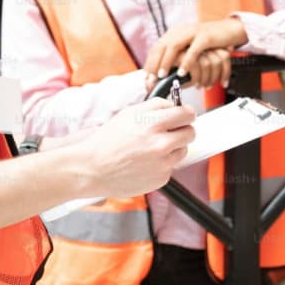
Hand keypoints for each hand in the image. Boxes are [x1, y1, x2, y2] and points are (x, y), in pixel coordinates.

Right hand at [80, 98, 194, 198]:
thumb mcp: (130, 113)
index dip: (187, 113)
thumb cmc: (108, 140)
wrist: (94, 168)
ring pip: (183, 150)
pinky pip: (171, 166)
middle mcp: (161, 144)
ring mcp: (163, 163)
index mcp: (153, 124)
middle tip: (170, 131)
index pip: (188, 114)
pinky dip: (163, 163)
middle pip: (191, 132)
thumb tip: (174, 105)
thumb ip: (156, 106)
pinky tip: (146, 161)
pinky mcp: (162, 178)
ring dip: (173, 147)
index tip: (184, 114)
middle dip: (182, 130)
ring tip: (152, 147)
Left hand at [144, 18, 247, 88]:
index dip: (149, 63)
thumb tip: (166, 73)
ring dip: (166, 62)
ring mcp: (192, 32)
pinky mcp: (205, 37)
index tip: (146, 77)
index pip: (156, 48)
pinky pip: (193, 50)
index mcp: (175, 33)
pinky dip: (186, 62)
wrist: (229, 29)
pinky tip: (183, 72)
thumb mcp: (189, 47)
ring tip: (162, 76)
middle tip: (150, 79)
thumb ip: (178, 56)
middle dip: (153, 64)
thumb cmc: (208, 41)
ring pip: (173, 46)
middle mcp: (180, 31)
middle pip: (161, 46)